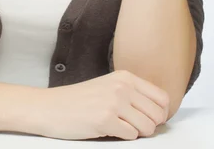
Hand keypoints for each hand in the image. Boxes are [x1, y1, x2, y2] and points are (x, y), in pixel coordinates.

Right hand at [33, 70, 169, 140]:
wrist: (51, 107)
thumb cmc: (79, 100)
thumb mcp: (108, 87)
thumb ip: (133, 94)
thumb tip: (161, 113)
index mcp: (125, 77)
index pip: (162, 98)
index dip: (160, 113)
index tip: (147, 118)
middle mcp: (122, 86)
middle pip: (158, 115)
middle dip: (149, 125)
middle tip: (132, 126)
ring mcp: (114, 102)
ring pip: (148, 127)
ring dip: (137, 133)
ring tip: (119, 127)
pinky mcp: (105, 120)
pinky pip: (131, 136)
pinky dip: (123, 137)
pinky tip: (108, 129)